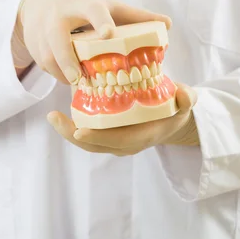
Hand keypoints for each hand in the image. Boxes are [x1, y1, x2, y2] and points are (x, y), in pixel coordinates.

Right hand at [15, 0, 170, 83]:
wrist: (40, 2)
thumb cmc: (84, 6)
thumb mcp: (109, 6)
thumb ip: (137, 16)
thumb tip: (168, 23)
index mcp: (86, 5)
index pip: (94, 11)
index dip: (101, 22)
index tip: (108, 33)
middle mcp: (61, 16)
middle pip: (59, 39)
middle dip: (67, 59)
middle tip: (79, 78)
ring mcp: (44, 31)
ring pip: (49, 57)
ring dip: (63, 73)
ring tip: (78, 84)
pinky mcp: (35, 46)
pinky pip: (45, 66)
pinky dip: (58, 76)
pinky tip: (69, 81)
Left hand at [47, 84, 198, 154]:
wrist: (173, 121)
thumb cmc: (177, 110)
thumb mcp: (186, 103)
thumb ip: (188, 98)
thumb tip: (184, 93)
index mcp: (143, 137)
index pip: (118, 141)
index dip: (99, 137)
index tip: (80, 131)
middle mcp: (126, 143)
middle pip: (95, 145)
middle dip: (72, 134)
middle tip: (54, 118)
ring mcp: (115, 141)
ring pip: (88, 142)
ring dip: (68, 131)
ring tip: (52, 116)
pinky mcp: (109, 134)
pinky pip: (89, 133)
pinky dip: (75, 124)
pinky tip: (62, 111)